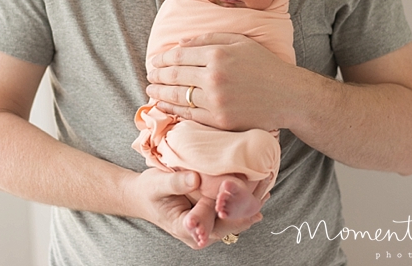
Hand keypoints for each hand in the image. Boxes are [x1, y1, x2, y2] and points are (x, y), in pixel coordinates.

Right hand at [126, 168, 262, 248]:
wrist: (145, 197)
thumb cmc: (150, 192)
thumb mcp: (156, 185)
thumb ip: (174, 183)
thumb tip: (195, 178)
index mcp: (187, 228)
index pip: (213, 224)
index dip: (229, 213)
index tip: (242, 197)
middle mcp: (202, 233)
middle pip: (230, 222)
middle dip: (247, 205)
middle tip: (263, 186)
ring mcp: (209, 226)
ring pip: (236, 218)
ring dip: (251, 201)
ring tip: (266, 182)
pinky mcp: (214, 217)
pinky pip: (234, 211)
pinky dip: (246, 199)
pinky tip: (260, 186)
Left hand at [146, 32, 294, 131]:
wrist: (287, 95)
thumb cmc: (264, 65)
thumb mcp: (239, 41)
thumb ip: (208, 39)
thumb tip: (179, 43)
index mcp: (218, 54)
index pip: (179, 55)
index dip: (162, 58)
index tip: (154, 61)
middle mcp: (214, 77)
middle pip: (175, 76)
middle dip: (157, 76)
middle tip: (149, 76)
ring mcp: (216, 101)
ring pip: (178, 97)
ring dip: (160, 94)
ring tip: (151, 91)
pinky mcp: (219, 120)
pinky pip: (189, 114)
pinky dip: (173, 110)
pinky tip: (165, 106)